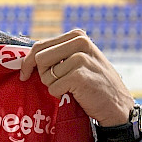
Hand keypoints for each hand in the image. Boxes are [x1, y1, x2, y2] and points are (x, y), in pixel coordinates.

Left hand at [18, 29, 134, 126]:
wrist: (117, 105)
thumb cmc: (93, 84)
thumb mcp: (79, 60)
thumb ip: (58, 53)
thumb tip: (26, 57)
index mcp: (77, 35)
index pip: (40, 45)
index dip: (28, 62)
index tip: (24, 74)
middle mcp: (80, 42)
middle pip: (40, 58)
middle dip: (43, 74)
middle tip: (59, 83)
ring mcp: (81, 58)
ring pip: (46, 74)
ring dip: (54, 85)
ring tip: (72, 87)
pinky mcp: (80, 75)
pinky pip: (53, 88)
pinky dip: (60, 94)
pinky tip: (77, 94)